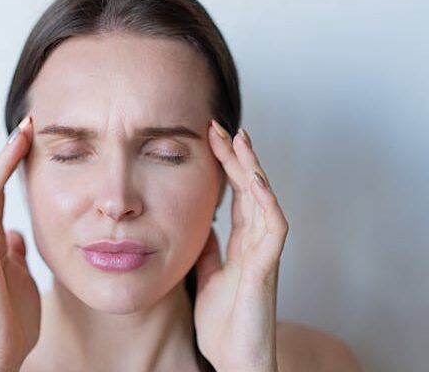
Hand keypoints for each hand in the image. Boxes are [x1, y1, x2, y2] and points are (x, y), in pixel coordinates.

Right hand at [0, 116, 39, 371]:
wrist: (1, 356)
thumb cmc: (10, 321)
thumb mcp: (21, 277)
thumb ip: (15, 253)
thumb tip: (16, 235)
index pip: (2, 192)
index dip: (14, 165)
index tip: (33, 138)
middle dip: (8, 154)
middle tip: (27, 125)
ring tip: (15, 143)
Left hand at [193, 121, 288, 371]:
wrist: (235, 358)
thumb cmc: (224, 322)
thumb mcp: (207, 276)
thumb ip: (209, 251)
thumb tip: (202, 226)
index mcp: (241, 244)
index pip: (236, 196)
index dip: (226, 167)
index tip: (210, 139)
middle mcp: (256, 243)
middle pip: (251, 190)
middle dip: (238, 157)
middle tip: (221, 127)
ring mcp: (264, 254)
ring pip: (265, 202)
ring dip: (254, 170)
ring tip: (240, 140)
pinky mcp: (266, 269)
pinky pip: (273, 231)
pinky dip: (267, 204)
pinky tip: (257, 183)